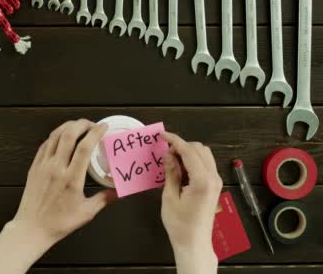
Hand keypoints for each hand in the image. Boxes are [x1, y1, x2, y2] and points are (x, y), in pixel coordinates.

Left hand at [0, 120, 115, 273]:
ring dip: (67, 127)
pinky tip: (61, 137)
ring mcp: (43, 166)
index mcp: (71, 179)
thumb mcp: (86, 213)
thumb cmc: (58, 223)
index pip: (84, 147)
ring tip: (78, 126)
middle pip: (68, 135)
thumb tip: (119, 192)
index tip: (104, 127)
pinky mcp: (34, 167)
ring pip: (54, 136)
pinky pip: (44, 145)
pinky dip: (55, 137)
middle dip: (82, 124)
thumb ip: (105, 199)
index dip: (96, 133)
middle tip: (92, 124)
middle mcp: (56, 168)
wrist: (32, 228)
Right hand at [161, 132, 221, 273]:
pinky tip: (181, 168)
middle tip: (164, 153)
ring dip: (188, 152)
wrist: (194, 242)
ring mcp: (216, 181)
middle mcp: (213, 177)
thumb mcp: (169, 197)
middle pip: (199, 149)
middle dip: (181, 146)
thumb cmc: (179, 223)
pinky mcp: (214, 185)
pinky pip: (205, 164)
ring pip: (204, 155)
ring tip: (171, 160)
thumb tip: (168, 154)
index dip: (175, 141)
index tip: (161, 135)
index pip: (189, 151)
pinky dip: (193, 160)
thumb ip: (170, 173)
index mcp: (202, 180)